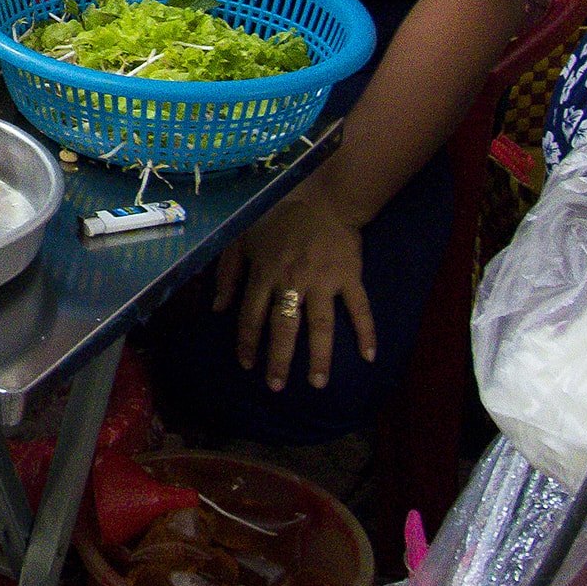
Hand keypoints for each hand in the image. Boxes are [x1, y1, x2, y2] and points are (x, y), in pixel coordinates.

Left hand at [213, 185, 374, 394]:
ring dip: (319, 356)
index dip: (247, 343)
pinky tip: (369, 356)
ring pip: (320, 325)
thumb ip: (228, 274)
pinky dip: (366, 332)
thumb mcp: (241, 240)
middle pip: (284, 327)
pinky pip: (359, 308)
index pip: (251, 316)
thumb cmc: (276, 221)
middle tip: (276, 386)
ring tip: (318, 383)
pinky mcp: (350, 276)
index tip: (247, 365)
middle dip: (279, 359)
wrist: (321, 198)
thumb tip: (218, 308)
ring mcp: (323, 280)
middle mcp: (292, 281)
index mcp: (264, 274)